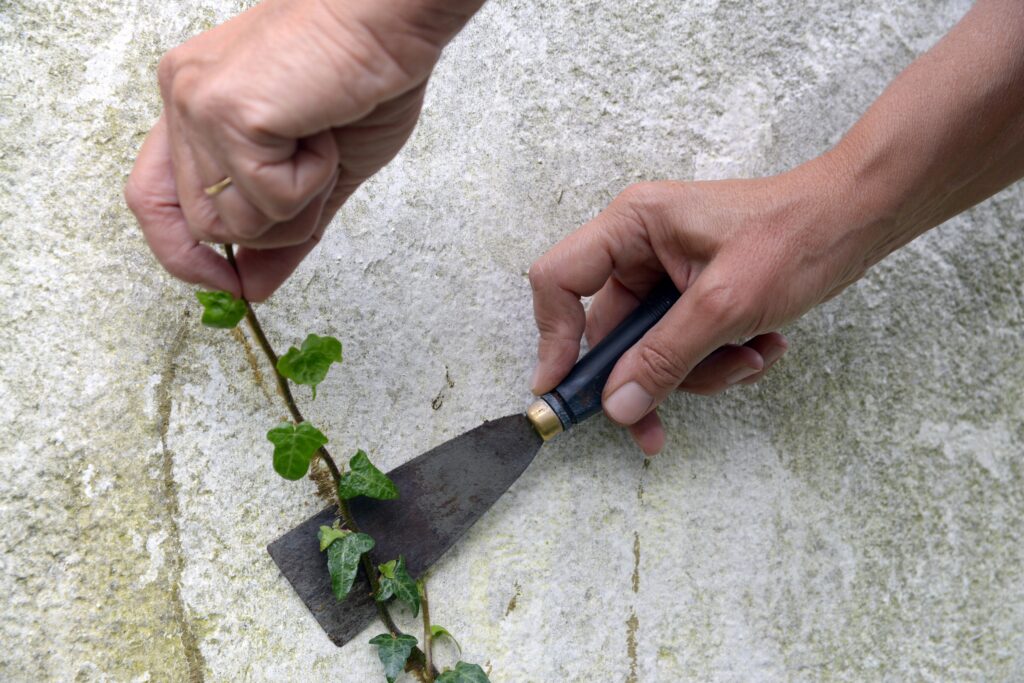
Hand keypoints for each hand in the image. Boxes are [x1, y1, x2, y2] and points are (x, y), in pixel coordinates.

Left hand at [126, 0, 479, 299]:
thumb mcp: (319, 174)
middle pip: (200, 224)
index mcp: (196, 107)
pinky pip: (266, 200)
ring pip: (231, 224)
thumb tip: (251, 289)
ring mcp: (198, 105)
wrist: (393, 24)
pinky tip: (324, 134)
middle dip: (272, 226)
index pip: (151, 200)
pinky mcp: (228, 113)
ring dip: (295, 204)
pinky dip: (311, 183)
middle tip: (317, 177)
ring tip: (321, 145)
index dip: (182, 255)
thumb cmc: (365, 77)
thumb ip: (282, 228)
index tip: (229, 286)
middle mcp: (183, 101)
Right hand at [528, 157, 869, 453]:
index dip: (552, 338)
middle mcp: (641, 247)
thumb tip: (617, 405)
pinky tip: (763, 346)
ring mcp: (668, 272)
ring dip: (700, 370)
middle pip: (610, 331)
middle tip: (653, 428)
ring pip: (653, 348)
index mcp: (633, 227)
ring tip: (750, 358)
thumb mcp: (724, 305)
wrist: (859, 219)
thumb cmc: (797, 235)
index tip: (561, 389)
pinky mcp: (695, 292)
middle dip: (650, 376)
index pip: (560, 282)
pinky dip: (720, 358)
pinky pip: (686, 344)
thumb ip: (664, 359)